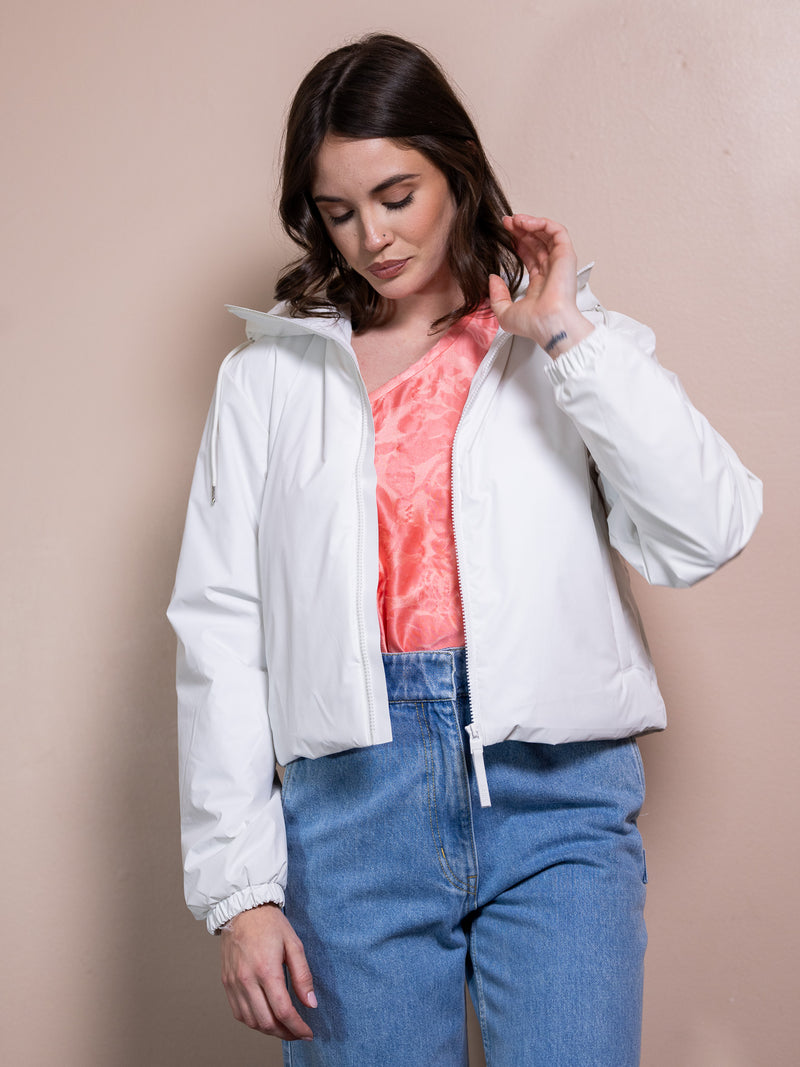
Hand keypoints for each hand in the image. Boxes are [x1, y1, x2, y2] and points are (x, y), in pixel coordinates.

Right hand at [220, 903, 316, 1040]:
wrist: (242, 908)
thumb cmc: (269, 923)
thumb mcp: (294, 944)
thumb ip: (303, 976)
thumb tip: (311, 1003)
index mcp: (266, 969)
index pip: (283, 1011)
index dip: (298, 1027)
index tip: (308, 1033)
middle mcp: (247, 980)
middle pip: (266, 1022)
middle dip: (285, 1033)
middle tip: (298, 1033)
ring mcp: (233, 983)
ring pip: (251, 1022)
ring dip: (269, 1031)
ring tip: (284, 1027)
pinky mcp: (226, 983)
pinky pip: (239, 1013)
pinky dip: (253, 1022)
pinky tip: (265, 1018)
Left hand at [489, 215, 592, 357]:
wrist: (548, 323)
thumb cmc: (533, 323)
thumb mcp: (504, 312)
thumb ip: (496, 296)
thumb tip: (493, 279)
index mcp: (540, 285)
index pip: (530, 257)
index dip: (517, 244)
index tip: (504, 236)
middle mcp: (551, 272)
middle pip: (537, 243)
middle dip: (521, 231)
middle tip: (506, 223)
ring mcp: (559, 262)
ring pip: (547, 234)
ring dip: (530, 224)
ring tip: (514, 220)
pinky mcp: (566, 255)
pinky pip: (556, 231)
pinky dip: (541, 223)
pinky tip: (525, 223)